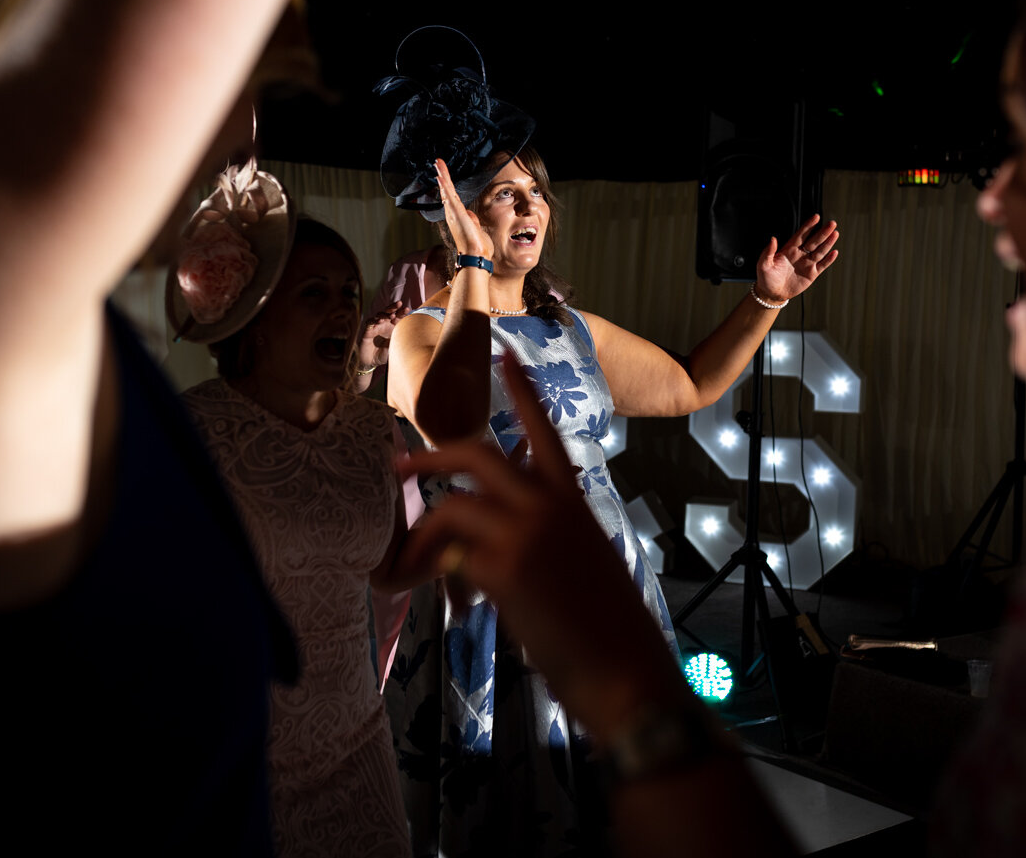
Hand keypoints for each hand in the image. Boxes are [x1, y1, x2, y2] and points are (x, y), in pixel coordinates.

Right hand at [356, 301, 408, 368]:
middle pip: (388, 312)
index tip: (408, 309)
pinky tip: (379, 321)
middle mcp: (384, 324)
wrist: (370, 362)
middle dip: (394, 307)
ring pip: (379, 315)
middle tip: (399, 303)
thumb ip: (400, 339)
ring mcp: (375, 326)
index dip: (402, 312)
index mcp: (392, 327)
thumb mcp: (395, 346)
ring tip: (391, 315)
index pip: (397, 316)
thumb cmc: (384, 354)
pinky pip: (370, 323)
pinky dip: (374, 321)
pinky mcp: (367, 331)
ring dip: (385, 314)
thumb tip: (412, 333)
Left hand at [399, 353, 680, 737]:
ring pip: (452, 504)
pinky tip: (445, 598)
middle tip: (398, 466)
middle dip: (429, 455)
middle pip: (476, 455)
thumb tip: (496, 523)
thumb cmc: (607, 626)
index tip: (504, 355)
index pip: (543, 431)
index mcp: (573, 500)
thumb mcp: (585, 557)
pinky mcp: (505, 571)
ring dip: (422, 532)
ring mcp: (526, 534)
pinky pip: (451, 558)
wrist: (626, 671)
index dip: (521, 392)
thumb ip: (547, 528)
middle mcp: (549, 506)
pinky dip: (437, 576)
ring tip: (408, 561)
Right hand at [435, 158, 493, 260]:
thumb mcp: (476, 230)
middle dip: (442, 176)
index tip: (443, 176)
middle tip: (437, 164)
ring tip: (437, 163)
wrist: (476, 255)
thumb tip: (470, 216)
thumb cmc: (478, 247)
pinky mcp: (455, 211)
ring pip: (446, 189)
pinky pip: (448, 193)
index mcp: (458, 217)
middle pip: (446, 191)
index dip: (447, 186)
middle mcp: (452, 213)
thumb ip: (472, 221)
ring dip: (442, 175)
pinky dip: (444, 183)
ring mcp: (452, 212)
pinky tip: (440, 174)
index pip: (451, 197)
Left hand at [754, 214, 839, 302]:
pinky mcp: (812, 274)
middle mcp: (800, 254)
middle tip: (832, 223)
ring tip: (835, 233)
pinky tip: (834, 252)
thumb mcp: (763, 264)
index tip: (816, 217)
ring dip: (828, 243)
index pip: (801, 235)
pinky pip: (822, 265)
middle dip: (823, 232)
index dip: (808, 226)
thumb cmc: (766, 278)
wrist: (772, 293)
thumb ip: (768, 251)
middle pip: (814, 241)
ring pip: (820, 251)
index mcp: (789, 249)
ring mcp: (807, 263)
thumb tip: (772, 239)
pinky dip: (829, 259)